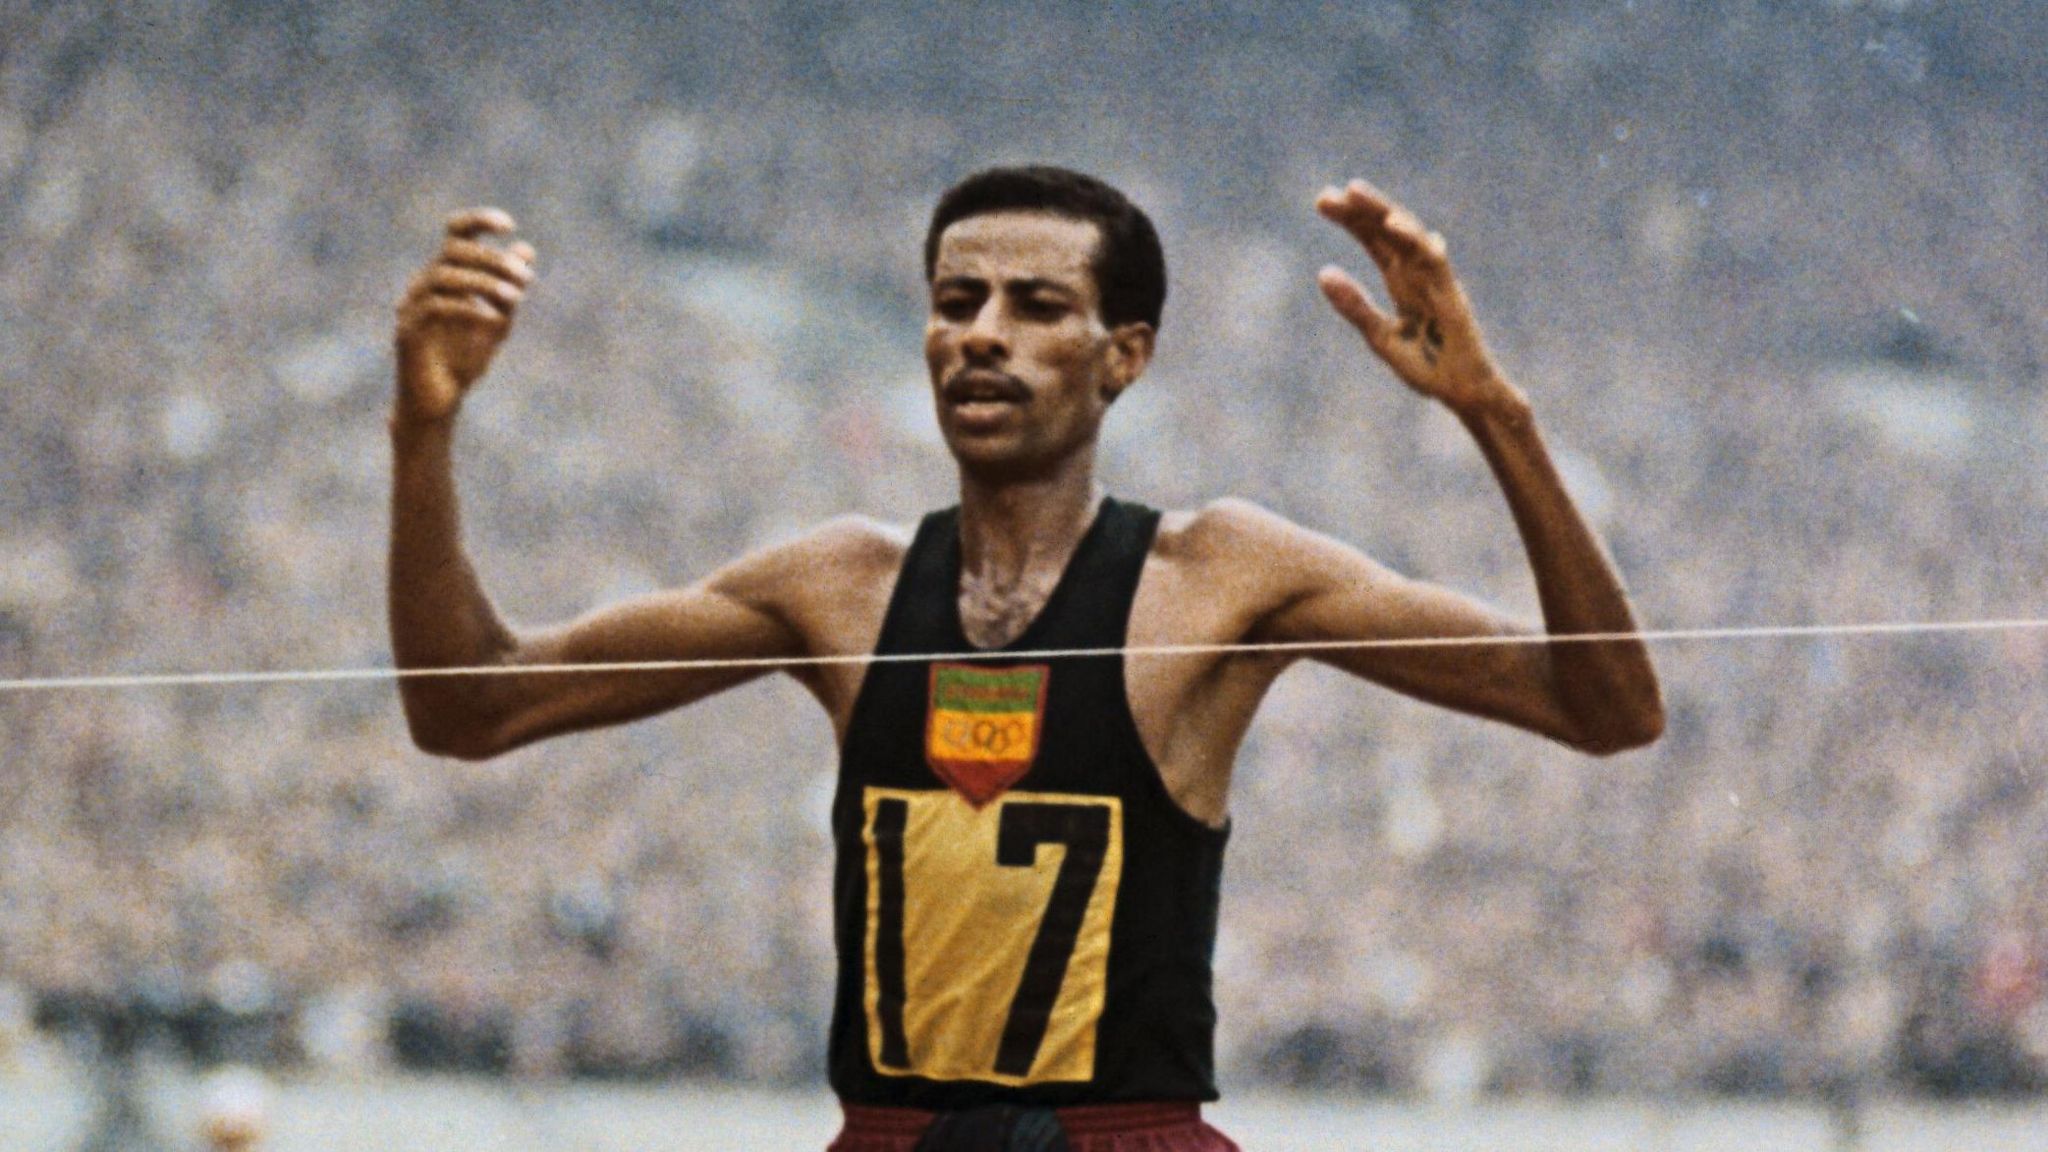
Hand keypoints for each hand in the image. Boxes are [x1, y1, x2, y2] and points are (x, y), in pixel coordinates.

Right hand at [392, 208, 536, 424]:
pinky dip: (469, 308)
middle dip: (492, 259)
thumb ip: (509, 287)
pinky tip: (495, 319)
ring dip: (483, 281)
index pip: (455, 234)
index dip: (478, 221)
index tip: (509, 225)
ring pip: (443, 275)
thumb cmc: (464, 360)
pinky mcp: (408, 331)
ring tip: (515, 296)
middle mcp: (423, 285)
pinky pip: (436, 307)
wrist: (439, 401)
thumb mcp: (497, 320)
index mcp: (444, 276)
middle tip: (525, 276)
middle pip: (453, 251)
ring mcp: (411, 306)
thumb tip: (527, 249)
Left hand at [1314, 181, 1524, 419]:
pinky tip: (1394, 226)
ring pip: (1409, 236)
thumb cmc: (1426, 365)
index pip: (1374, 240)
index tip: (1322, 201)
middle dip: (1360, 210)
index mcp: (1400, 280)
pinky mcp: (1450, 295)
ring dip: (1383, 213)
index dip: (1352, 219)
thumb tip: (1323, 272)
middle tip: (1327, 195)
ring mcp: (1435, 281)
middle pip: (1388, 231)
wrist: (1462, 392)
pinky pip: (1434, 262)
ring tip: (1356, 193)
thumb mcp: (1380, 336)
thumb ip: (1355, 306)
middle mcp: (1418, 273)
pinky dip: (1417, 242)